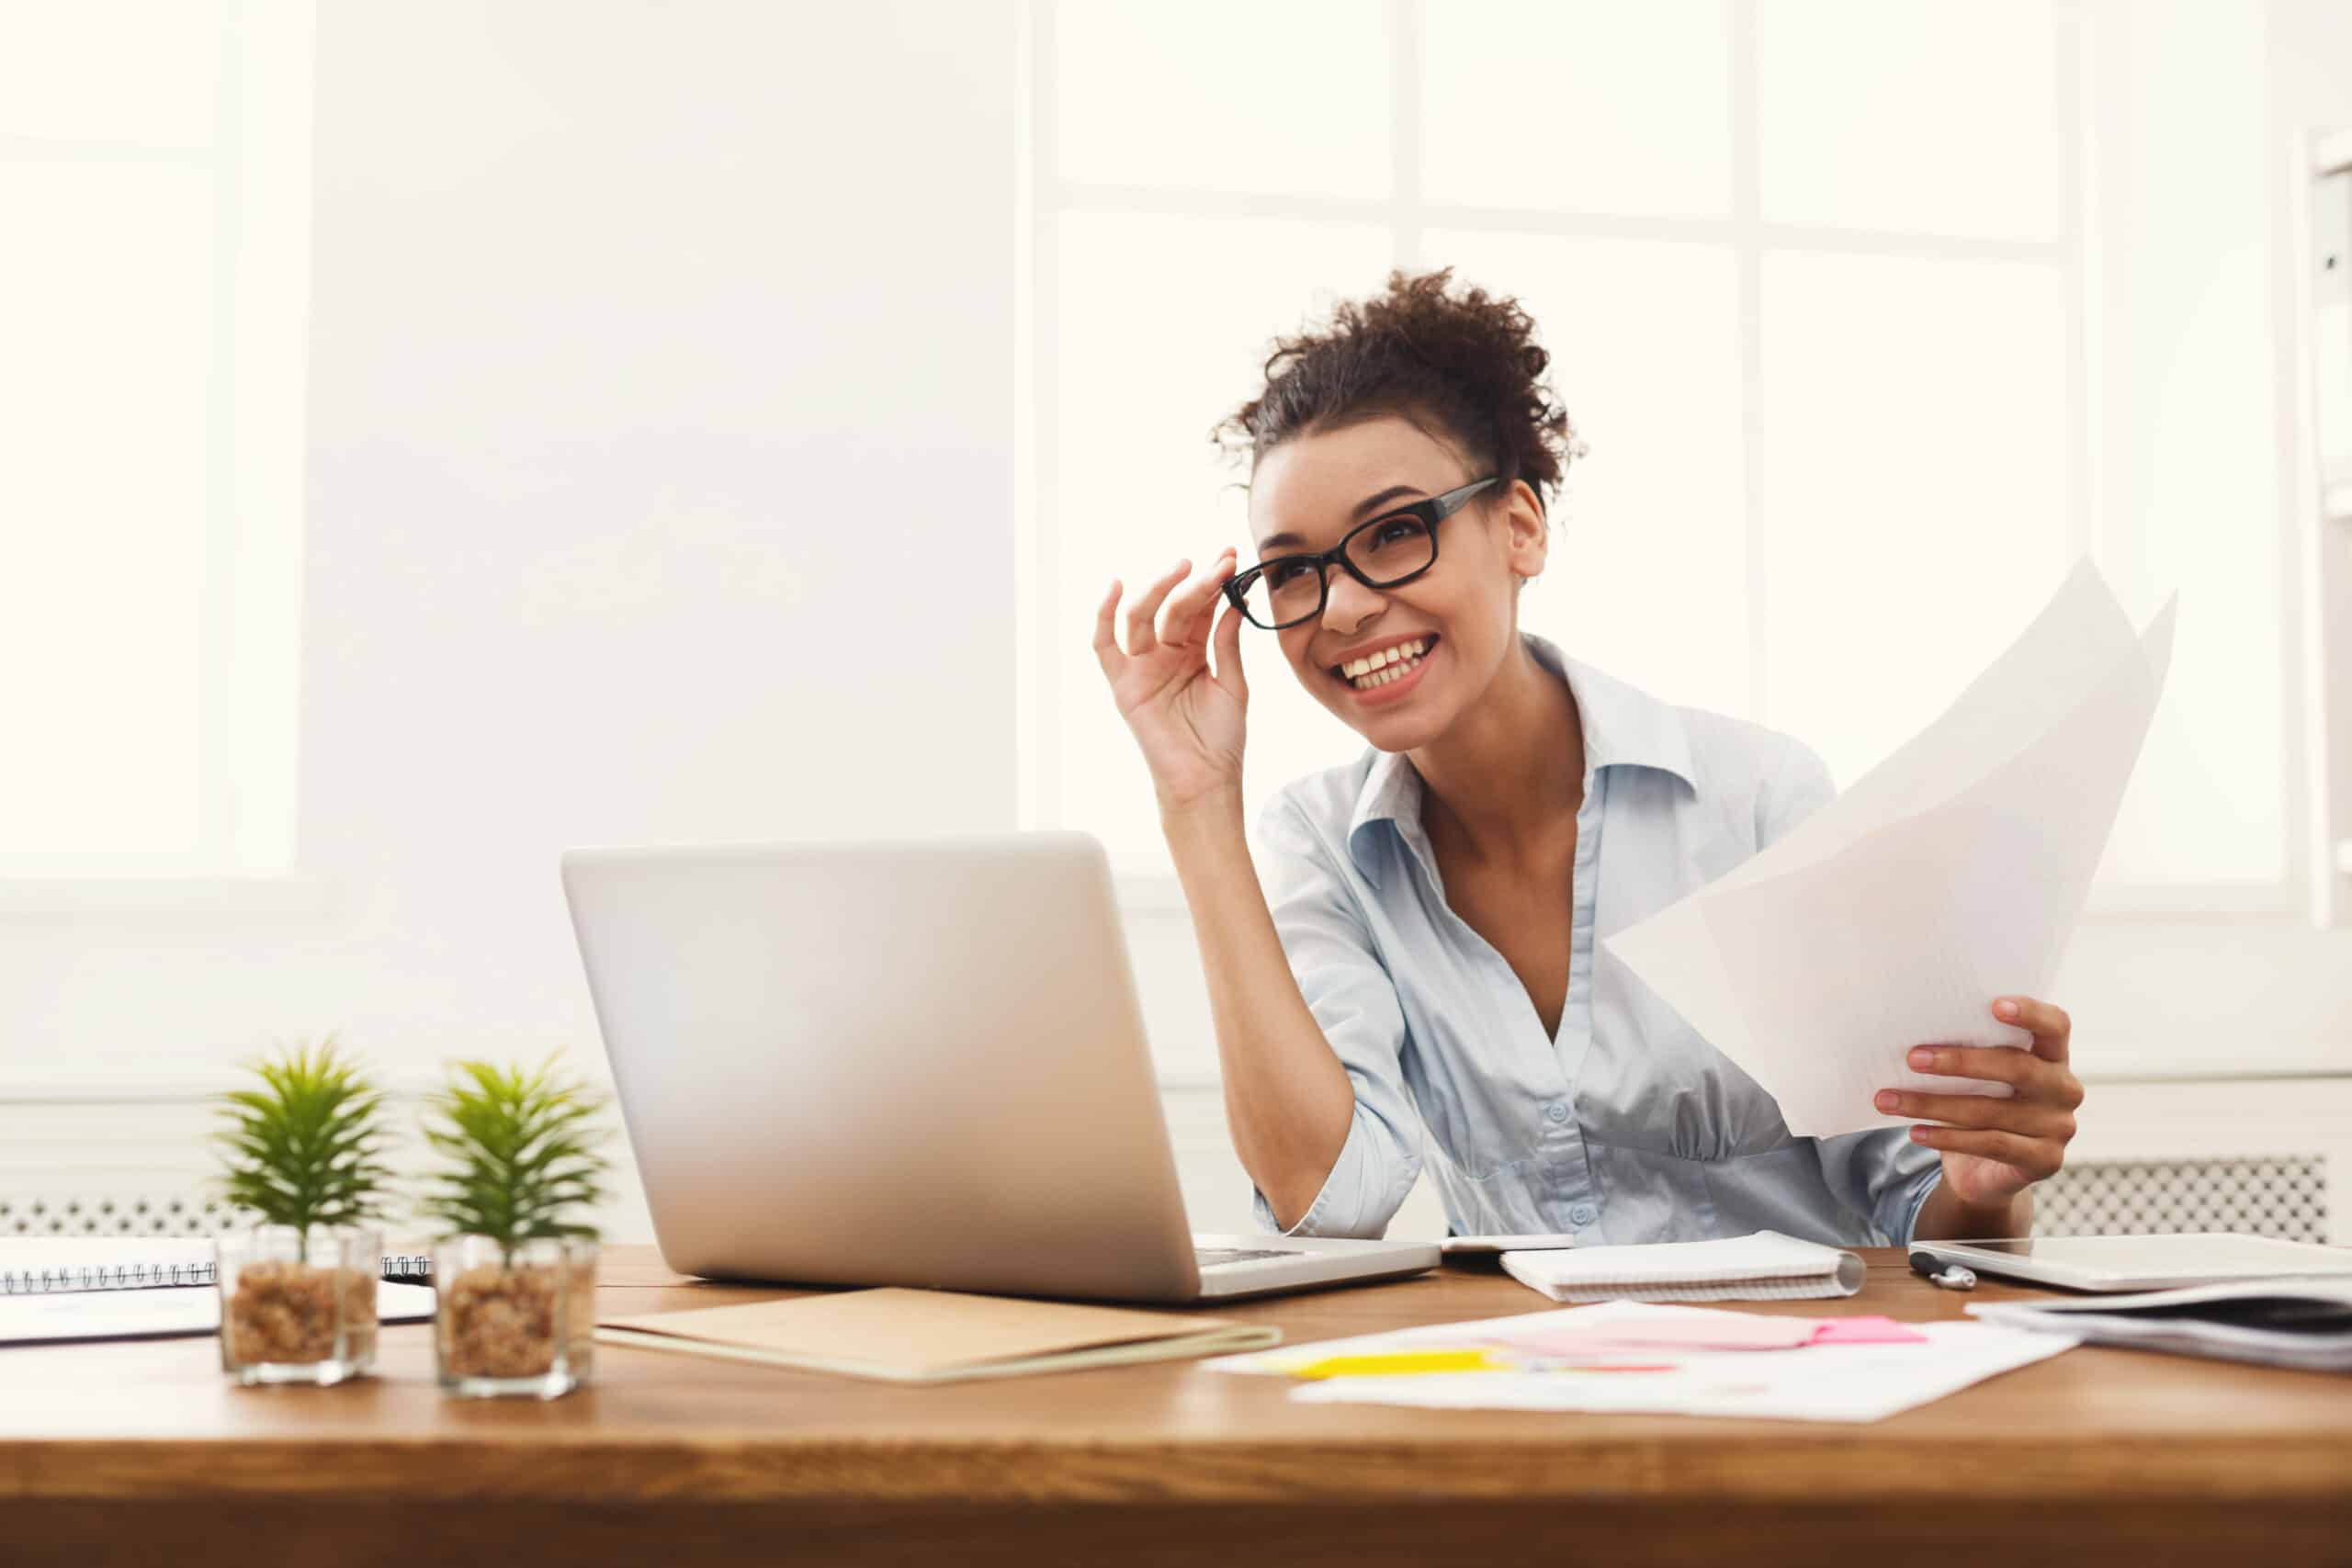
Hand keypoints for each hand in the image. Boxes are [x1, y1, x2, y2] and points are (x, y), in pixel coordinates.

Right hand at [1092, 548, 1249, 812]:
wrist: (1206, 780)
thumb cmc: (1221, 740)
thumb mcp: (1233, 684)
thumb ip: (1227, 643)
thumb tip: (1235, 600)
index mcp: (1194, 652)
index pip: (1201, 608)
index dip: (1215, 583)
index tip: (1231, 558)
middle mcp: (1166, 654)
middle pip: (1175, 607)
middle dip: (1196, 582)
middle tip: (1217, 562)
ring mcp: (1142, 667)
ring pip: (1143, 617)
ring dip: (1160, 589)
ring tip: (1183, 568)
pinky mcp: (1123, 684)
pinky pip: (1105, 646)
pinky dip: (1104, 616)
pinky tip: (1114, 587)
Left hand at [1876, 996, 2081, 1207]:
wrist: (1988, 1172)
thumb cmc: (1981, 1105)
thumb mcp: (1978, 1077)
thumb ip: (1968, 1052)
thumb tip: (1909, 1036)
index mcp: (2053, 1056)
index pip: (2056, 1025)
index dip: (2031, 1012)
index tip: (1994, 1004)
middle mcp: (2064, 1088)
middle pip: (2017, 1067)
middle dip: (1960, 1062)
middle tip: (1912, 1058)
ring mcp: (2059, 1126)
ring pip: (1991, 1111)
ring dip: (1933, 1104)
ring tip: (1890, 1099)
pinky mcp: (2045, 1160)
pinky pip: (1990, 1144)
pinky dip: (1947, 1138)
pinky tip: (1916, 1132)